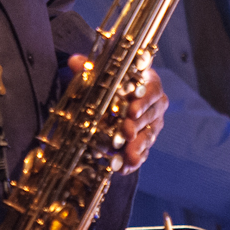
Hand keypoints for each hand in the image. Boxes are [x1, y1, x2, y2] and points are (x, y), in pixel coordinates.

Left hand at [67, 55, 167, 173]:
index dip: (144, 100)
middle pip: (151, 115)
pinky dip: (133, 161)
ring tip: (128, 155)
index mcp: (149, 83)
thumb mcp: (100, 74)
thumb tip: (74, 61)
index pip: (152, 90)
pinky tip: (124, 168)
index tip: (132, 110)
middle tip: (126, 133)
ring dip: (138, 146)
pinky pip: (143, 153)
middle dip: (138, 125)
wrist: (115, 100)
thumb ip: (89, 68)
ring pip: (149, 135)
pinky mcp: (145, 142)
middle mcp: (155, 104)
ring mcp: (152, 124)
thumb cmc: (112, 83)